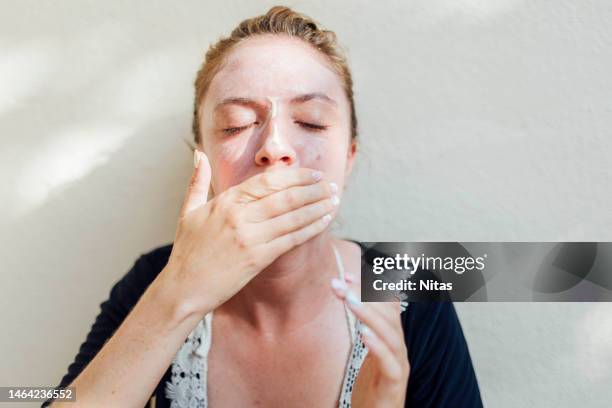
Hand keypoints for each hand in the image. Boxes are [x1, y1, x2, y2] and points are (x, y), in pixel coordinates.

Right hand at [162, 150, 338, 315]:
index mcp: (225, 201)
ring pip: (292, 216)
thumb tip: (198, 154)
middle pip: (286, 196)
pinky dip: (310, 229)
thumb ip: (197, 181)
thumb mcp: (188, 211)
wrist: (183, 289)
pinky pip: (291, 240)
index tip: (314, 173)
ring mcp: (249, 237)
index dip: (296, 176)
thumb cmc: (187, 251)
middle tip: (331, 185)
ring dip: (317, 207)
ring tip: (334, 200)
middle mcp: (239, 216)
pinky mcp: (257, 258)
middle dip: (313, 189)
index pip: (268, 181)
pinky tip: (324, 221)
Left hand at [331, 279, 409, 407]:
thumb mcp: (366, 350)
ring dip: (368, 314)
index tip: (347, 275)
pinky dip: (378, 346)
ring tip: (348, 300)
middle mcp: (399, 346)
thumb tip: (349, 296)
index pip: (386, 304)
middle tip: (339, 284)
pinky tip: (363, 333)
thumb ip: (363, 325)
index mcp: (392, 336)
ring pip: (390, 334)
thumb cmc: (370, 384)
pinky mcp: (394, 384)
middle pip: (387, 315)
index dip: (369, 287)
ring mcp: (399, 364)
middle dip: (363, 295)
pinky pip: (389, 362)